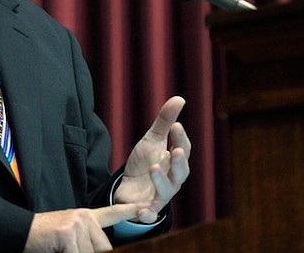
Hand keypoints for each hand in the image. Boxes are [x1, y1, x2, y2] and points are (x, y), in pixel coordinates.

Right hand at [23, 203, 149, 251]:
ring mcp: (77, 224)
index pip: (112, 213)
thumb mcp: (69, 236)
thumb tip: (103, 248)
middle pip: (104, 247)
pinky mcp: (68, 234)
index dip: (130, 211)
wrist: (20, 230)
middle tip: (71, 248)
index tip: (148, 208)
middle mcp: (84, 217)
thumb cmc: (44, 238)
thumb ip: (87, 240)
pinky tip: (59, 250)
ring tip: (62, 248)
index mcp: (85, 216)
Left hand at [114, 95, 191, 222]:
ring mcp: (160, 194)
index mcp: (175, 162)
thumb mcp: (152, 139)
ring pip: (166, 191)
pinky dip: (147, 214)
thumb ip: (164, 121)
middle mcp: (172, 179)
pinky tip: (142, 211)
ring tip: (153, 168)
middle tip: (175, 150)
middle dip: (179, 162)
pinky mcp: (147, 208)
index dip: (181, 139)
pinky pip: (149, 213)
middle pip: (180, 172)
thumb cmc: (145, 161)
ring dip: (161, 180)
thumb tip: (180, 98)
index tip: (176, 125)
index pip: (183, 150)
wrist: (129, 187)